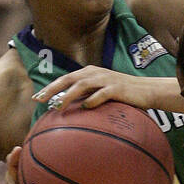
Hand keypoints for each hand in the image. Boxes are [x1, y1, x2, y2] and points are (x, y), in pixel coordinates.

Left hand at [33, 66, 153, 112]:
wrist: (147, 90)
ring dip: (68, 95)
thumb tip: (70, 110)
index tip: (36, 98)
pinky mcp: (116, 88)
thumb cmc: (123, 95)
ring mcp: (105, 80)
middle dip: (53, 89)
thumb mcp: (102, 93)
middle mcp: (95, 73)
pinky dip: (92, 100)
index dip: (50, 87)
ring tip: (58, 106)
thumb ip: (86, 97)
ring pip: (81, 85)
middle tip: (40, 100)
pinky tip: (85, 107)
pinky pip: (101, 94)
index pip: (65, 79)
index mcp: (89, 73)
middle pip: (69, 79)